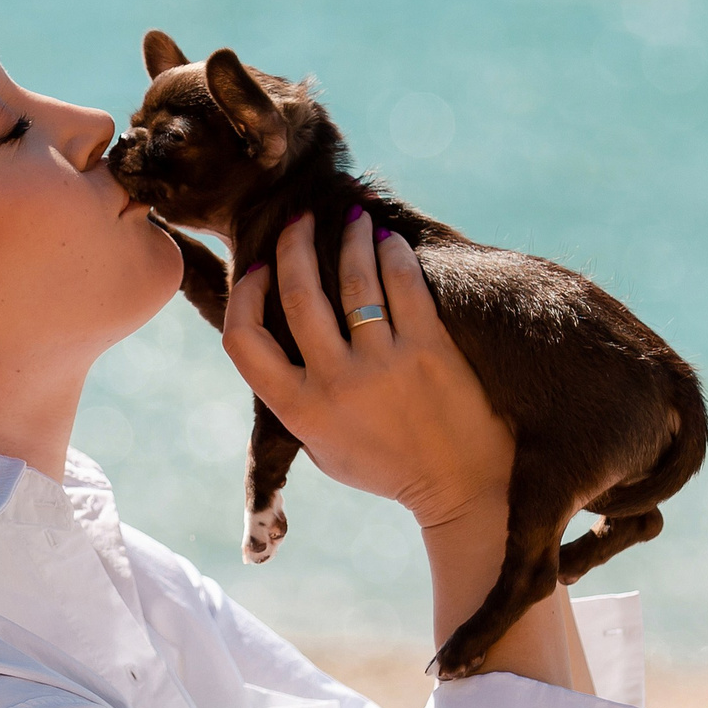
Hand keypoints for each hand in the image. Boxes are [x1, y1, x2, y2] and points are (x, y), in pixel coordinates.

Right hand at [222, 211, 589, 689]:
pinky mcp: (430, 351)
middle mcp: (336, 384)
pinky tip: (390, 241)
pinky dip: (393, 255)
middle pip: (298, 295)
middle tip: (300, 220)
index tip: (259, 269)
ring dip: (348, 239)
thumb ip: (295, 400)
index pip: (244, 341)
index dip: (245, 295)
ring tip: (352, 219)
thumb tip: (276, 340)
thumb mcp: (323, 448)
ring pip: (353, 280)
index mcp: (300, 410)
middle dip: (294, 246)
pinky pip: (404, 285)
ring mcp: (384, 365)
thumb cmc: (389, 467)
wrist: (462, 488)